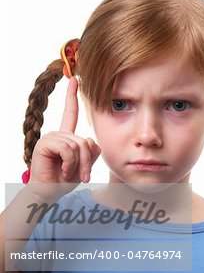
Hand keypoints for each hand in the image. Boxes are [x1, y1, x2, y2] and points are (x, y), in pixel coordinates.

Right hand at [28, 77, 100, 198]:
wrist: (49, 193)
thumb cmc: (64, 181)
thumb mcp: (83, 165)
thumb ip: (91, 152)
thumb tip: (89, 139)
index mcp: (66, 137)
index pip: (70, 113)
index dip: (71, 97)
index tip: (74, 79)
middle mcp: (58, 134)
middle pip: (85, 141)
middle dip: (87, 162)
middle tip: (83, 177)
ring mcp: (50, 137)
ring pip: (78, 146)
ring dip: (78, 164)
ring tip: (69, 174)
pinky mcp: (44, 143)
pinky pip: (68, 149)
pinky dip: (69, 164)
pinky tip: (61, 171)